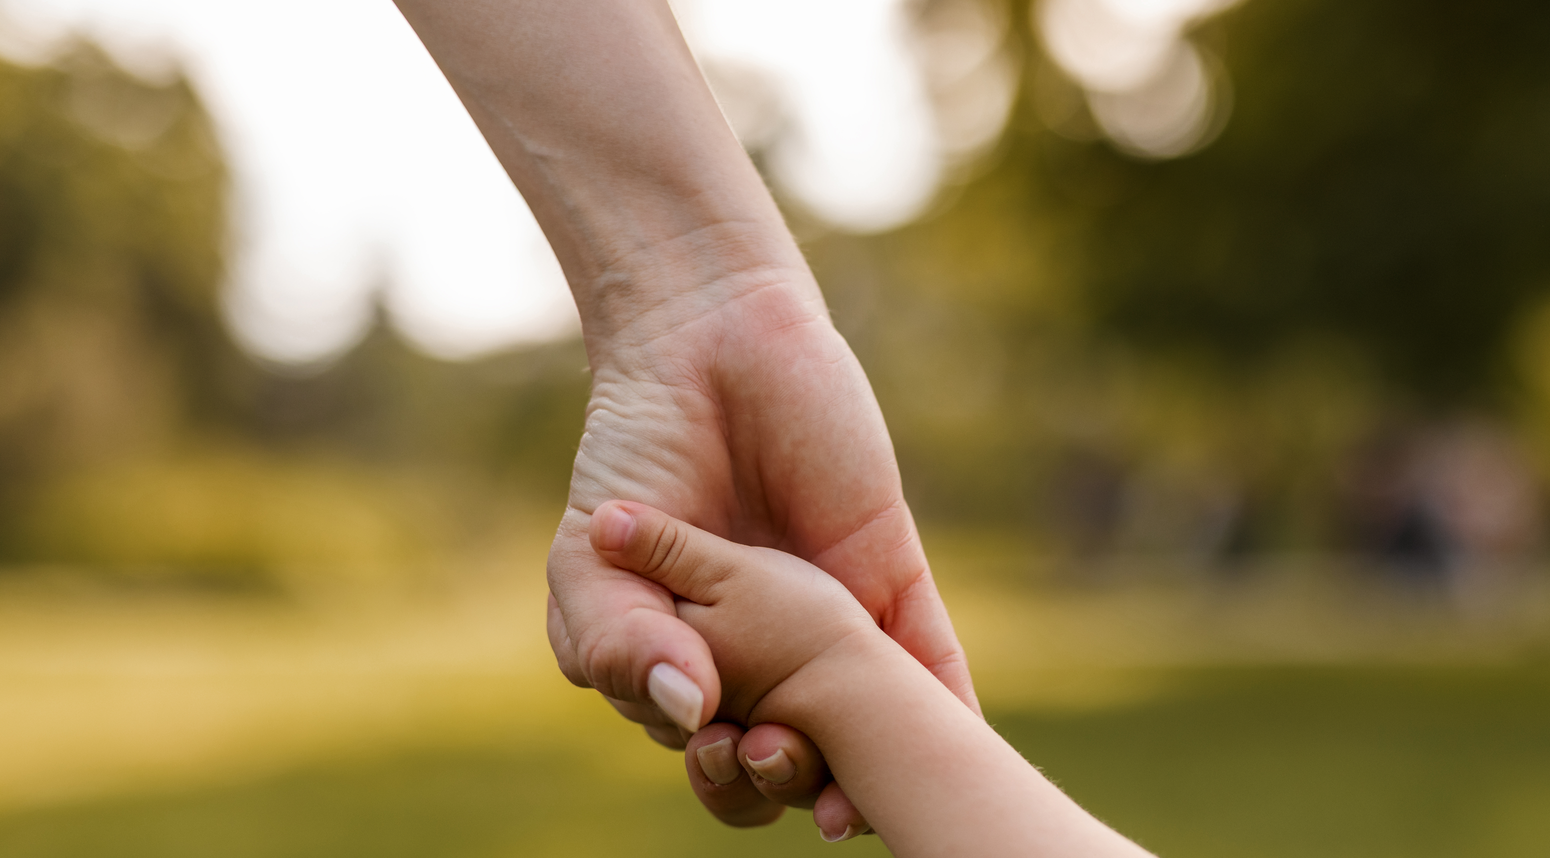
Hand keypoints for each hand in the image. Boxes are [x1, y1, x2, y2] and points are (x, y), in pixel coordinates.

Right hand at [544, 278, 977, 829]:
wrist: (705, 344)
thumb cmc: (636, 455)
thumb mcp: (594, 557)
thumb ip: (619, 640)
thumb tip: (689, 711)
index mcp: (696, 661)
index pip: (711, 748)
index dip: (717, 773)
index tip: (715, 751)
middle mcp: (770, 656)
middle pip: (792, 752)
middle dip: (785, 779)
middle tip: (774, 756)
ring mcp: (834, 618)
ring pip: (864, 721)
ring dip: (868, 771)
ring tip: (847, 804)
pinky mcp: (888, 571)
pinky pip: (929, 651)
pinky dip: (946, 707)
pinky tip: (954, 749)